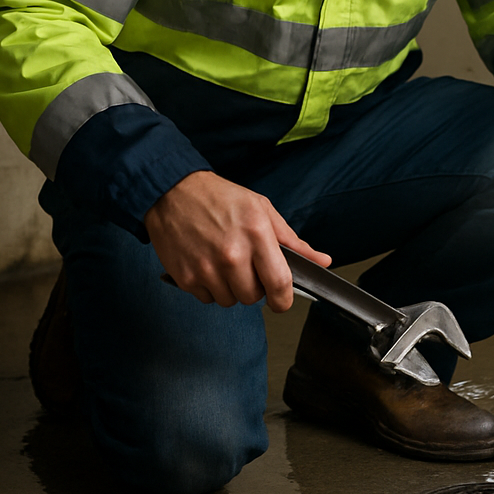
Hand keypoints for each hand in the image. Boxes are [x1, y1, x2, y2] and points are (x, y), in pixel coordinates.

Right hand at [143, 171, 331, 309]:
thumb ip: (292, 241)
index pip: (280, 283)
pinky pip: (208, 299)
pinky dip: (210, 287)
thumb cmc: (220, 198)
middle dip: (254, 286)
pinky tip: (207, 263)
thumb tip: (321, 261)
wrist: (172, 192)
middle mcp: (232, 254)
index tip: (281, 299)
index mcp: (257, 234)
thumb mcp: (262, 209)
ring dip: (231, 288)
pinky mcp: (186, 278)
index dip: (284, 299)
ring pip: (230, 301)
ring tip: (224, 261)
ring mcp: (207, 268)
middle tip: (246, 264)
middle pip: (253, 297)